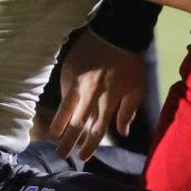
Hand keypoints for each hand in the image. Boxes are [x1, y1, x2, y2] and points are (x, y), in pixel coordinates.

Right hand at [49, 29, 145, 162]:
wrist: (116, 32)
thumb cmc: (131, 63)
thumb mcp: (137, 88)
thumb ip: (127, 112)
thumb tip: (122, 133)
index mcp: (108, 101)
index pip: (97, 129)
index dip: (90, 145)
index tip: (83, 157)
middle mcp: (91, 95)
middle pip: (78, 123)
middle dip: (70, 141)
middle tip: (61, 155)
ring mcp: (77, 83)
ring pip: (65, 108)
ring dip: (59, 124)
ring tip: (53, 136)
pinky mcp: (68, 71)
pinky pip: (64, 91)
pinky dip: (64, 102)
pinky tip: (61, 111)